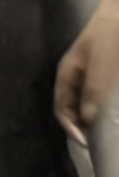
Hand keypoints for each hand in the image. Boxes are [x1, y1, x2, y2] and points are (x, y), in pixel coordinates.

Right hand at [56, 12, 118, 143]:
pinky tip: (117, 113)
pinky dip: (110, 108)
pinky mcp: (111, 79)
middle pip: (78, 111)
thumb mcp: (100, 62)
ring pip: (94, 106)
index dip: (72, 128)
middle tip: (104, 141)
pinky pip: (106, 98)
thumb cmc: (109, 34)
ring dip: (101, 119)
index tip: (89, 143)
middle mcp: (79, 80)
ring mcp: (96, 79)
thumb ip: (93, 89)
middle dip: (88, 128)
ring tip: (112, 130)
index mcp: (68, 75)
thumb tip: (88, 119)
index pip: (62, 109)